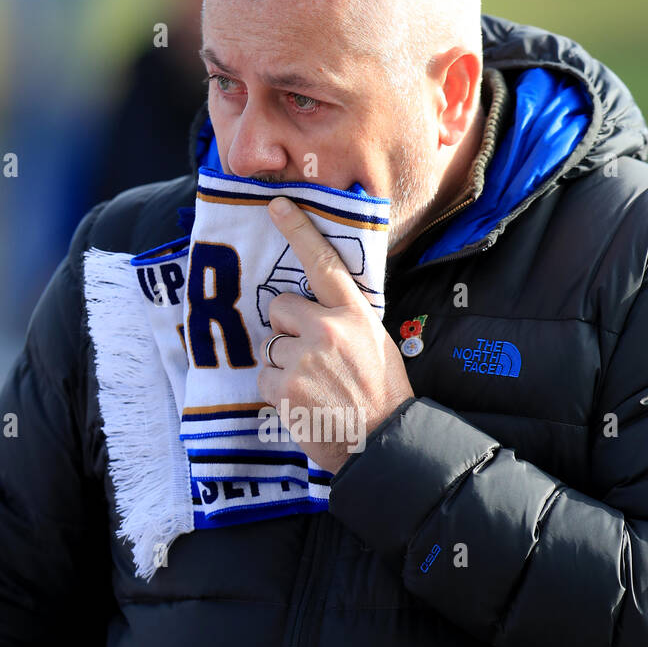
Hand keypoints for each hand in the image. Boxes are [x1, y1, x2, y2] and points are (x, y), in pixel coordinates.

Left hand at [259, 197, 414, 473]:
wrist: (383, 442)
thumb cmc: (382, 394)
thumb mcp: (374, 342)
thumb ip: (345, 319)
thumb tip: (315, 307)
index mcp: (354, 313)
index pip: (324, 262)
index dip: (298, 230)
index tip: (276, 204)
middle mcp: (327, 328)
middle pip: (280, 307)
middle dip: (287, 328)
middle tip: (310, 356)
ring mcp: (303, 357)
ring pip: (270, 345)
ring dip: (283, 364)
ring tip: (312, 387)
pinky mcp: (285, 385)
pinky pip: (264, 377)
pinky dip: (277, 391)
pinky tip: (303, 403)